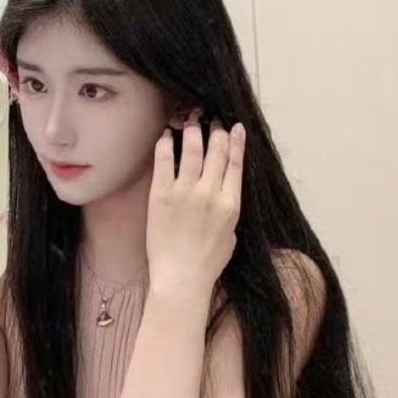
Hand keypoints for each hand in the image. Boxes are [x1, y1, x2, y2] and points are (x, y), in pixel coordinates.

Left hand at [147, 111, 244, 296]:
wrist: (181, 278)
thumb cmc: (207, 263)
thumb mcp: (231, 237)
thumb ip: (229, 213)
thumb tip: (225, 196)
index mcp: (231, 203)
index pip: (236, 163)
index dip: (235, 141)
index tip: (234, 127)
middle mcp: (210, 192)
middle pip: (216, 151)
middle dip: (215, 131)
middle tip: (211, 119)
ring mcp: (185, 192)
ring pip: (192, 149)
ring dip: (192, 130)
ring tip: (190, 119)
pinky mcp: (161, 195)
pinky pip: (164, 161)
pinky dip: (166, 144)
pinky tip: (166, 134)